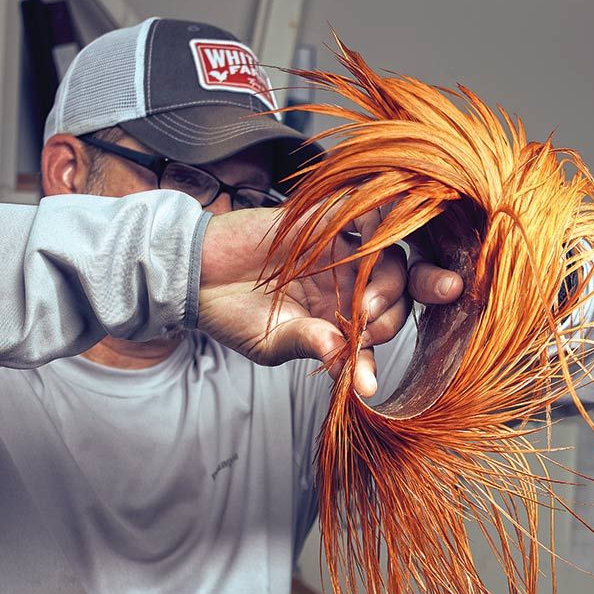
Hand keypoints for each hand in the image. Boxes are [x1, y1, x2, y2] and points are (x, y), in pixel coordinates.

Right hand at [197, 205, 462, 396]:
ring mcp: (342, 253)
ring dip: (387, 281)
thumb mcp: (272, 342)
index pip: (379, 333)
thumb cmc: (233, 316)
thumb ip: (311, 346)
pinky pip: (368, 214)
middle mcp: (349, 286)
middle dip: (391, 314)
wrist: (196, 272)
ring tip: (363, 302)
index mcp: (342, 319)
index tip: (365, 379)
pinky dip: (380, 223)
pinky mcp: (328, 219)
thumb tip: (344, 365)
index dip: (377, 353)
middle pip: (397, 294)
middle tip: (365, 324)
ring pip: (390, 258)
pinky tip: (375, 239)